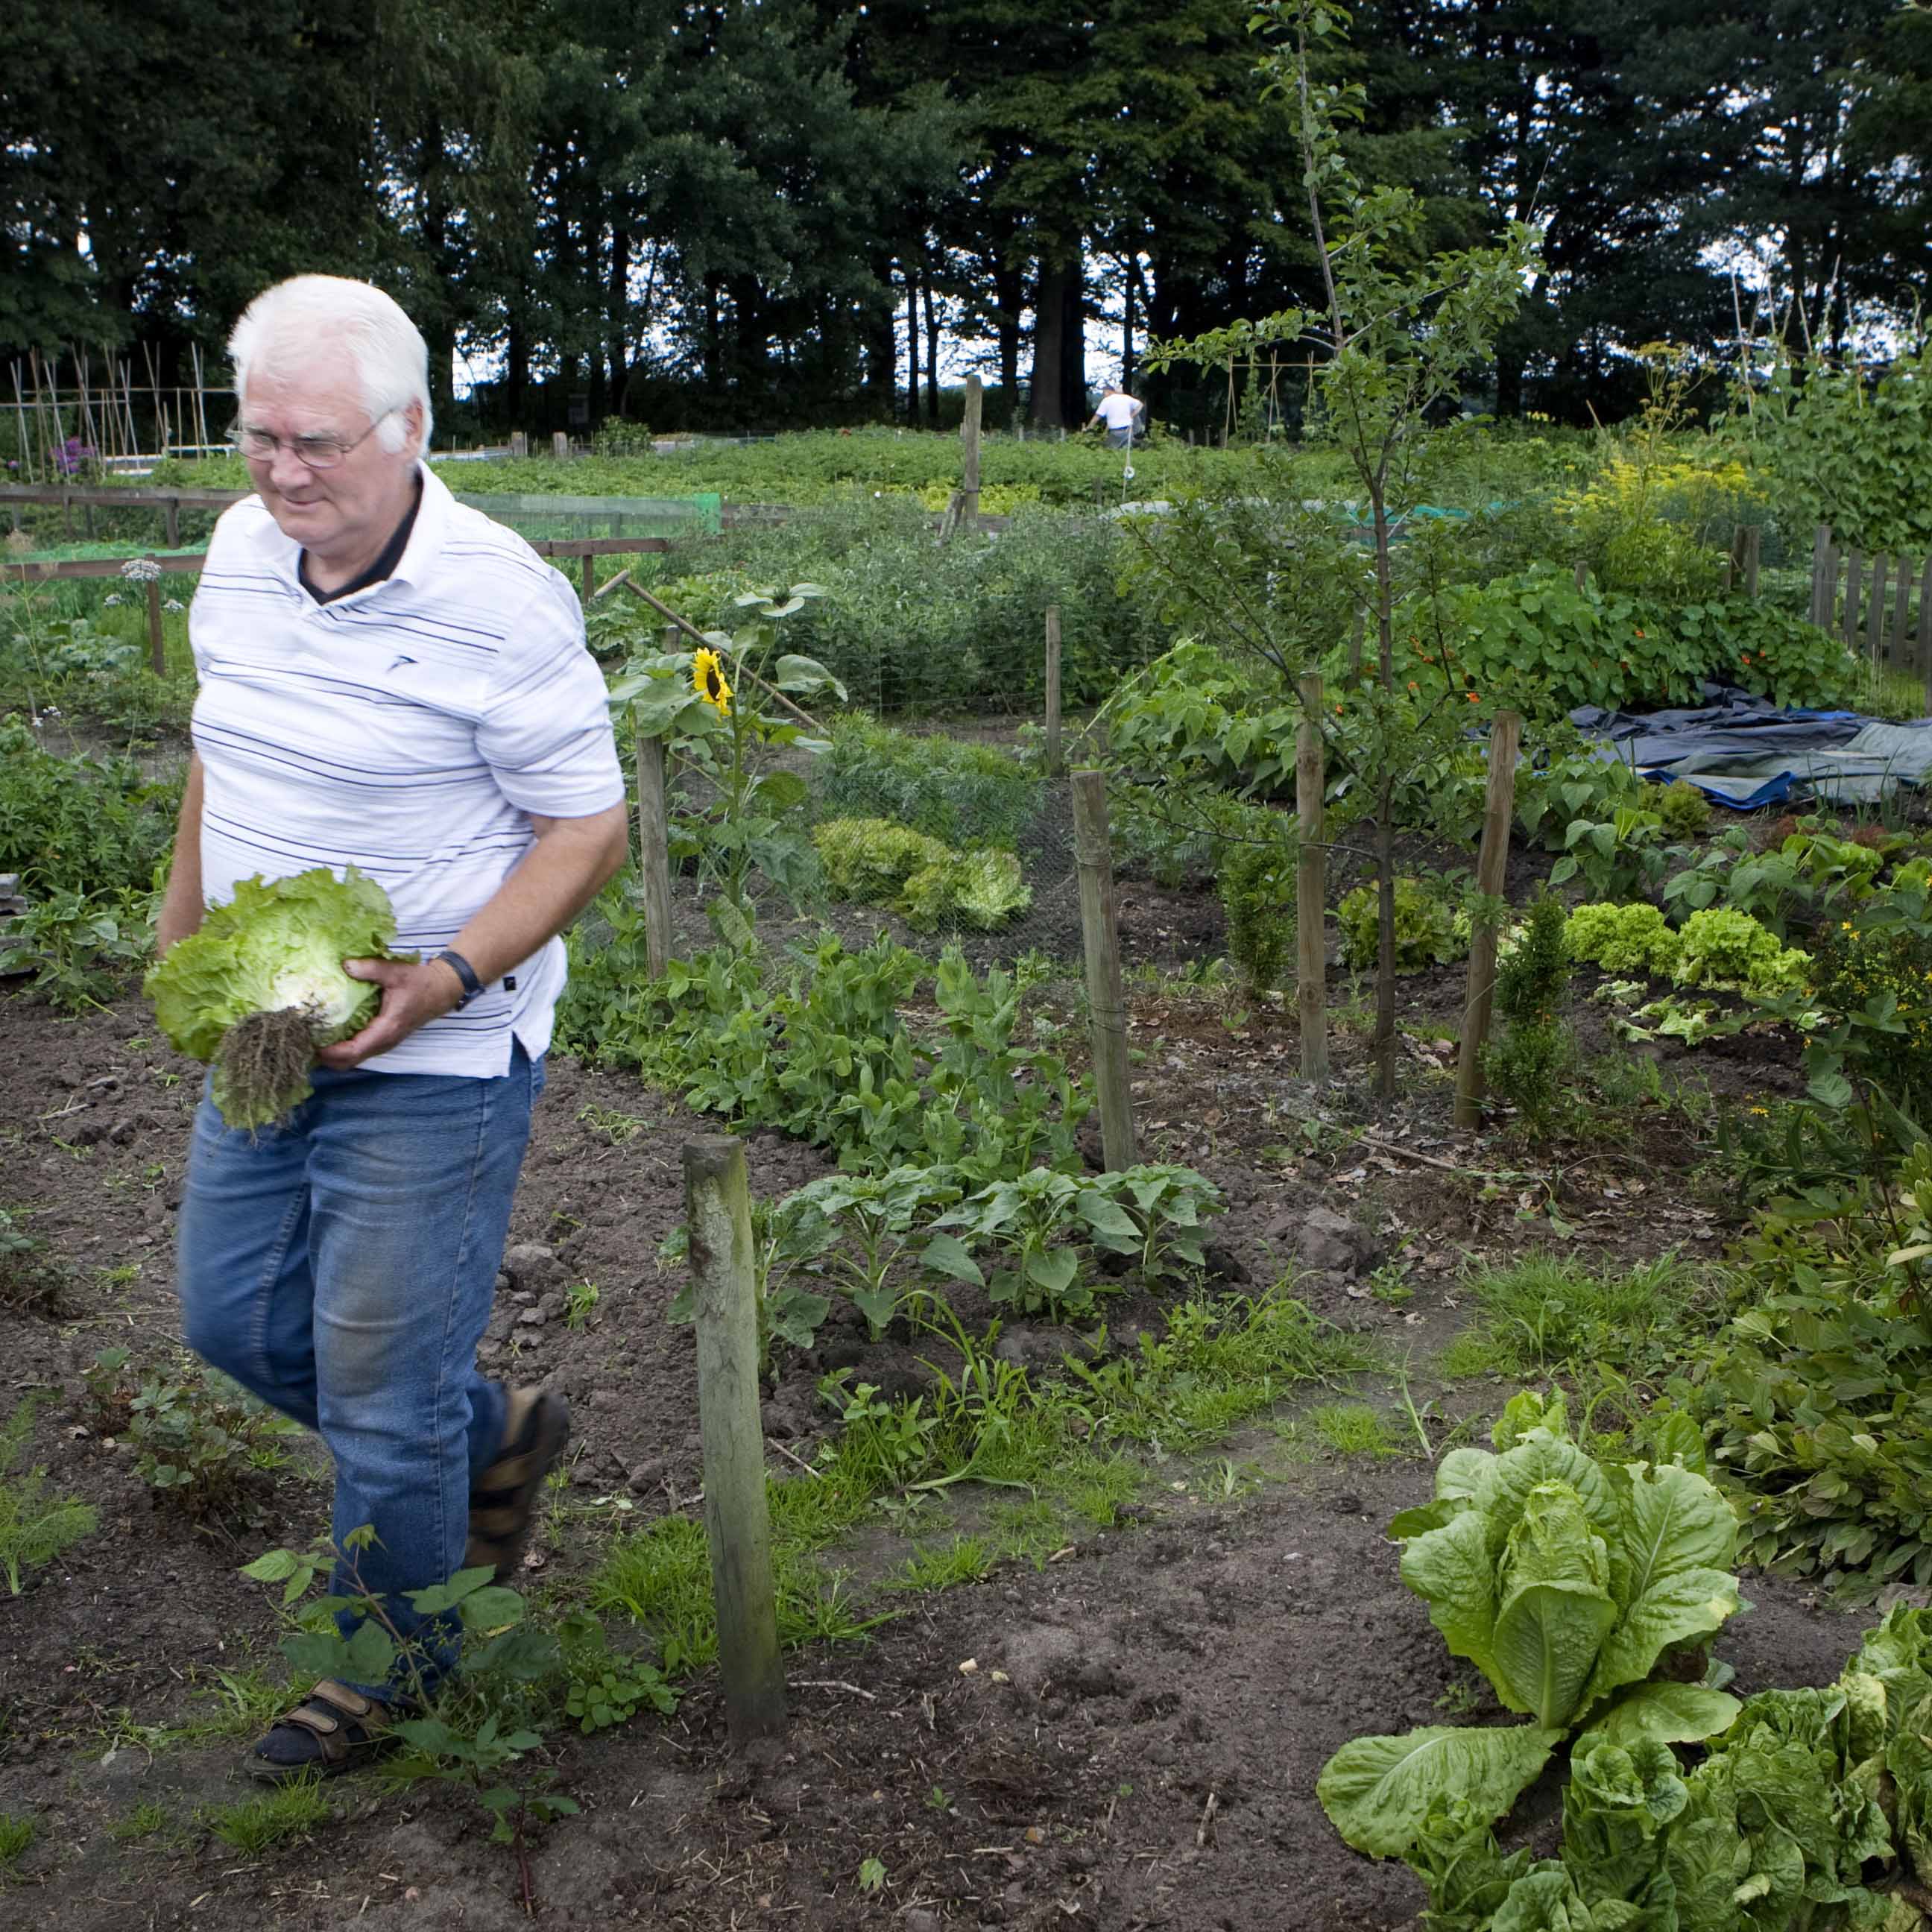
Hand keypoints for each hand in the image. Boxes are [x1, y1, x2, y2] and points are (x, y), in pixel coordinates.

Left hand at [314, 956, 464, 1068]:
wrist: (441, 990)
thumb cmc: (420, 982)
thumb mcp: (396, 972)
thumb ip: (370, 969)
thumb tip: (345, 965)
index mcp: (386, 1029)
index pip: (353, 1051)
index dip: (330, 1052)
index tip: (310, 1043)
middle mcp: (384, 1042)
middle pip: (349, 1062)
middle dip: (325, 1057)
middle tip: (303, 1042)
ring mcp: (384, 1043)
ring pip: (353, 1059)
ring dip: (333, 1055)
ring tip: (311, 1040)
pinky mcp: (383, 1039)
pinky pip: (359, 1051)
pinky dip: (342, 1049)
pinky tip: (329, 1035)